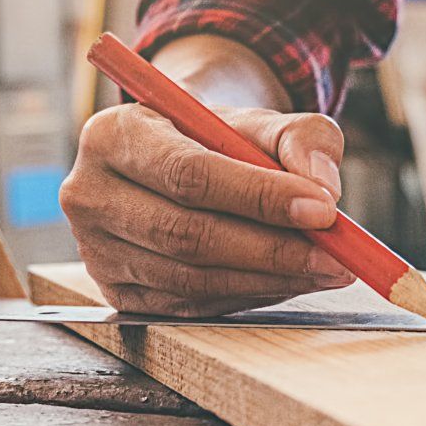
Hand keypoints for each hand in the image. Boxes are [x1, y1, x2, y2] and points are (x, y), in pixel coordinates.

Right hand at [60, 103, 352, 315]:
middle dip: (271, 250)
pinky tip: (283, 281)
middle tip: (336, 256)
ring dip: (266, 280)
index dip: (258, 197)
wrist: (174, 156)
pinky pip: (188, 306)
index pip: (189, 174)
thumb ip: (301, 139)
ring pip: (190, 279)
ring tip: (323, 270)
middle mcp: (89, 194)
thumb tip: (324, 187)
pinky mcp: (115, 292)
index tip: (322, 210)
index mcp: (113, 135)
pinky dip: (245, 296)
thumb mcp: (261, 119)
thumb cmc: (216, 136)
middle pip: (185, 234)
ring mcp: (95, 251)